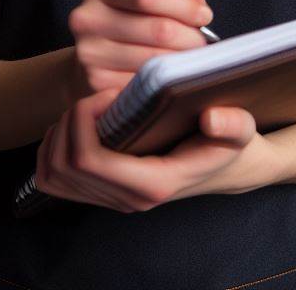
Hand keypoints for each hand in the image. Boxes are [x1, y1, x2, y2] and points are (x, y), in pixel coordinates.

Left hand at [35, 86, 270, 211]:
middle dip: (70, 120)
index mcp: (152, 184)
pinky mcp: (99, 196)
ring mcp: (110, 201)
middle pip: (63, 165)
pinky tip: (77, 126)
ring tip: (87, 111)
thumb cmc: (225, 141)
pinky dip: (53, 148)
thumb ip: (234, 124)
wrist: (223, 167)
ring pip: (52, 174)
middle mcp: (126, 200)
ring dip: (59, 134)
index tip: (108, 94)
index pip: (88, 161)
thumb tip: (211, 117)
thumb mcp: (243, 129)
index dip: (85, 120)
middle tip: (97, 98)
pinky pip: (52, 179)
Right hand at [65, 0, 212, 102]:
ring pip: (156, 59)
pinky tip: (169, 77)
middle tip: (202, 43)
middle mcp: (87, 18)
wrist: (93, 57)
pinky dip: (165, 83)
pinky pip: (146, 84)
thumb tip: (200, 9)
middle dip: (191, 37)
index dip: (183, 5)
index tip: (204, 15)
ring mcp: (89, 53)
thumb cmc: (131, 20)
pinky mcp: (97, 83)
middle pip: (158, 29)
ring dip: (182, 62)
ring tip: (188, 59)